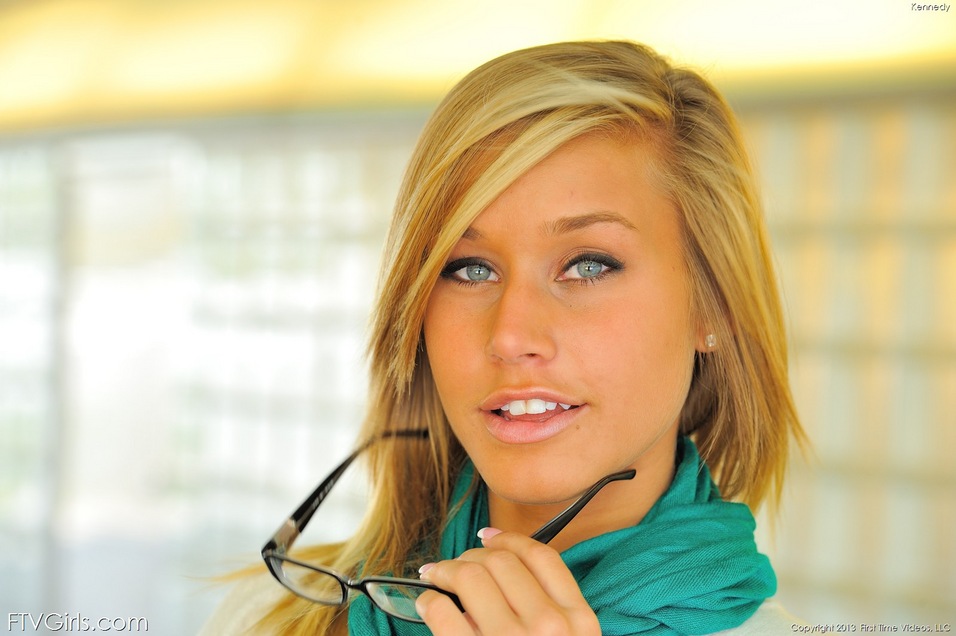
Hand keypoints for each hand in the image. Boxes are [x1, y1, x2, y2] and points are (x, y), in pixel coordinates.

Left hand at [415, 527, 600, 634]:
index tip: (489, 538)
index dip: (509, 540)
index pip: (541, 557)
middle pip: (501, 561)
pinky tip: (428, 603)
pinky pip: (442, 610)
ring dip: (444, 570)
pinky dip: (429, 601)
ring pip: (469, 575)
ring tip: (435, 576)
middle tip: (456, 564)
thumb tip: (505, 572)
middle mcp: (548, 627)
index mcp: (578, 621)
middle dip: (472, 555)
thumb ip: (554, 611)